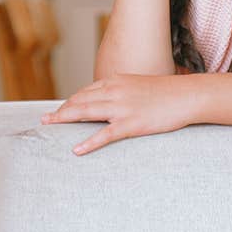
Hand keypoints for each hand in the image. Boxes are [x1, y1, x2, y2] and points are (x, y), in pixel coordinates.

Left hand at [41, 74, 197, 154]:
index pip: (86, 91)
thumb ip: (122, 90)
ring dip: (65, 119)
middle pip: (80, 101)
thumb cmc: (166, 92)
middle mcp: (115, 91)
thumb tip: (109, 99)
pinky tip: (77, 150)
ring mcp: (122, 107)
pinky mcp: (132, 124)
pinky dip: (89, 143)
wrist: (187, 95)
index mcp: (116, 81)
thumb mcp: (139, 84)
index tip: (60, 110)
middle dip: (61, 110)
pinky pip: (105, 135)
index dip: (70, 102)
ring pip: (86, 112)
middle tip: (45, 120)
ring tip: (50, 127)